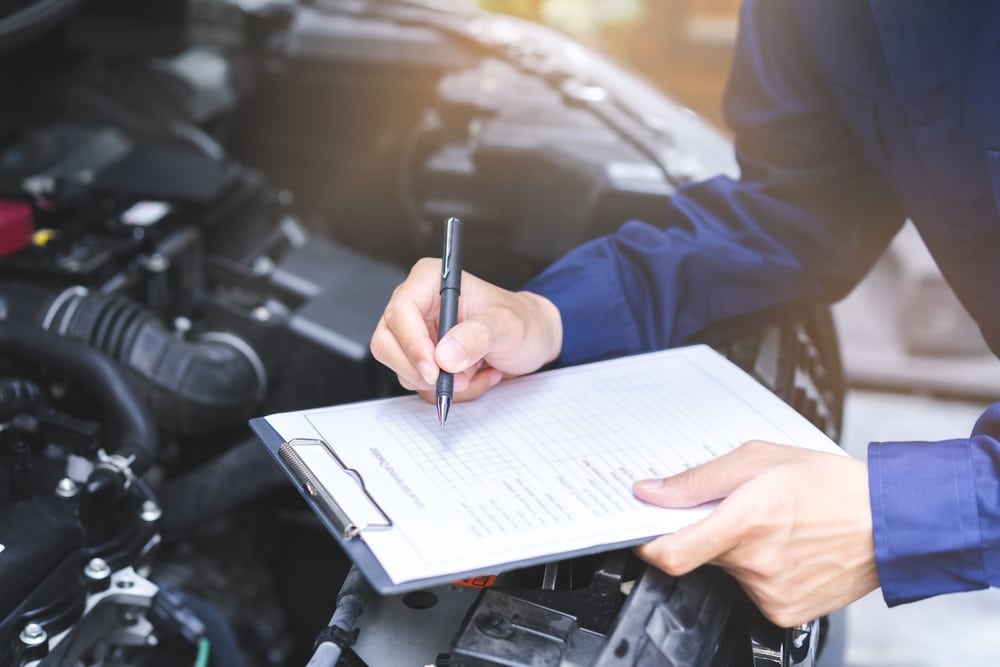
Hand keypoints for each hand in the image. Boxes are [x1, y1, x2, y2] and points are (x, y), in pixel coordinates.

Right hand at [370, 257, 562, 401]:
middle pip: (387, 344)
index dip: (412, 344)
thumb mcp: (508, 325)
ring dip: (444, 384)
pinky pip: (421, 386)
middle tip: (459, 379)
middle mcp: (417, 306)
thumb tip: (445, 355)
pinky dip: (451, 391)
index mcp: (430, 282)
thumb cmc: (522, 321)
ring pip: (404, 371)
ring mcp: (417, 335)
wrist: (532, 341)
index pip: (400, 312)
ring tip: (478, 370)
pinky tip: (475, 375)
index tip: (435, 370)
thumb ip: (478, 335)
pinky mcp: (423, 360)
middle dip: (422, 371)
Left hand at [632, 440, 877, 627]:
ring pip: (728, 572)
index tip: (643, 532)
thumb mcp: (759, 458)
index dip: (646, 545)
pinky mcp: (785, 614)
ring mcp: (772, 594)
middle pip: (700, 556)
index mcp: (747, 521)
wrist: (890, 522)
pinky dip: (759, 571)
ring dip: (736, 551)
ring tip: (774, 527)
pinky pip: (752, 592)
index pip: (671, 553)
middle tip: (737, 509)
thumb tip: (650, 492)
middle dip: (706, 532)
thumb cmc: (830, 484)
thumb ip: (698, 480)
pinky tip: (787, 550)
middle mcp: (757, 564)